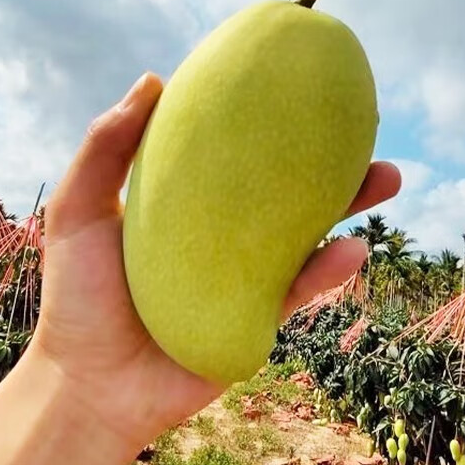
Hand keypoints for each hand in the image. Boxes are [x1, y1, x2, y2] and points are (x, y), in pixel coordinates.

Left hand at [30, 72, 400, 447]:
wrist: (92, 386)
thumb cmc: (78, 296)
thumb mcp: (79, 212)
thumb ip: (105, 147)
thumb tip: (154, 79)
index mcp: (188, 198)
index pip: (234, 147)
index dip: (266, 115)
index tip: (298, 81)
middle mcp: (224, 229)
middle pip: (285, 182)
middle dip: (328, 155)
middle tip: (364, 124)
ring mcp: (247, 271)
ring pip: (309, 229)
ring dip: (351, 204)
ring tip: (386, 177)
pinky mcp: (260, 314)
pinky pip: (302, 286)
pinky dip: (329, 268)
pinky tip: (353, 248)